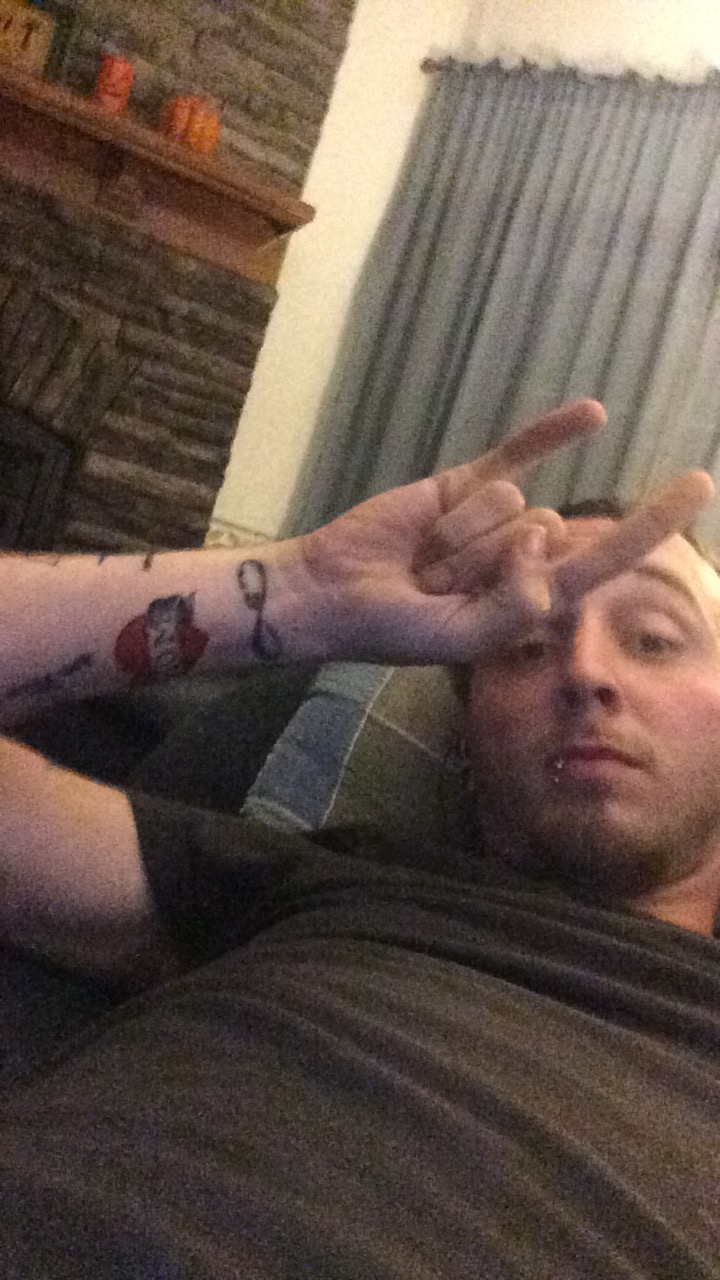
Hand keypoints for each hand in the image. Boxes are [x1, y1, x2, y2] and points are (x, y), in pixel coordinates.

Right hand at [296, 400, 713, 663]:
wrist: (330, 592)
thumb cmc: (390, 628)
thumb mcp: (456, 639)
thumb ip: (511, 609)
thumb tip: (547, 544)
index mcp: (530, 603)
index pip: (602, 561)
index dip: (649, 526)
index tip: (695, 486)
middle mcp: (522, 556)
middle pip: (542, 534)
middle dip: (482, 560)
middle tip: (433, 587)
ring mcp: (495, 517)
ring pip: (511, 502)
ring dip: (459, 535)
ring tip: (421, 561)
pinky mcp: (465, 483)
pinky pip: (516, 453)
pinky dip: (551, 433)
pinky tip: (594, 414)